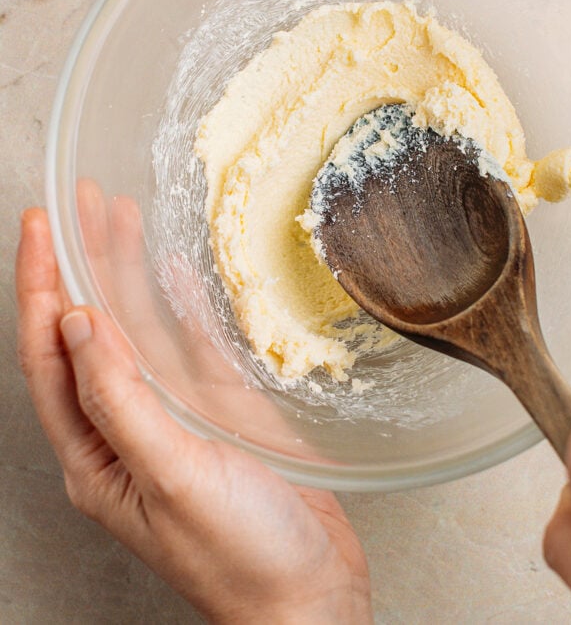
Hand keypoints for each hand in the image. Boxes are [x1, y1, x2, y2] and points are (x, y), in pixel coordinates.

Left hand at [16, 208, 371, 623]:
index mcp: (94, 454)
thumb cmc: (239, 555)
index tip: (40, 226)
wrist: (309, 594)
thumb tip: (78, 325)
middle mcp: (123, 431)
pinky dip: (177, 306)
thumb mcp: (171, 476)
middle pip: (87, 332)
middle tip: (75, 204)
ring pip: (136, 332)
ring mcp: (170, 419)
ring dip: (123, 275)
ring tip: (117, 218)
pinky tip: (173, 273)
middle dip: (76, 265)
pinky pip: (187, 348)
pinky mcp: (215, 415)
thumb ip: (120, 401)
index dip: (41, 286)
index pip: (49, 355)